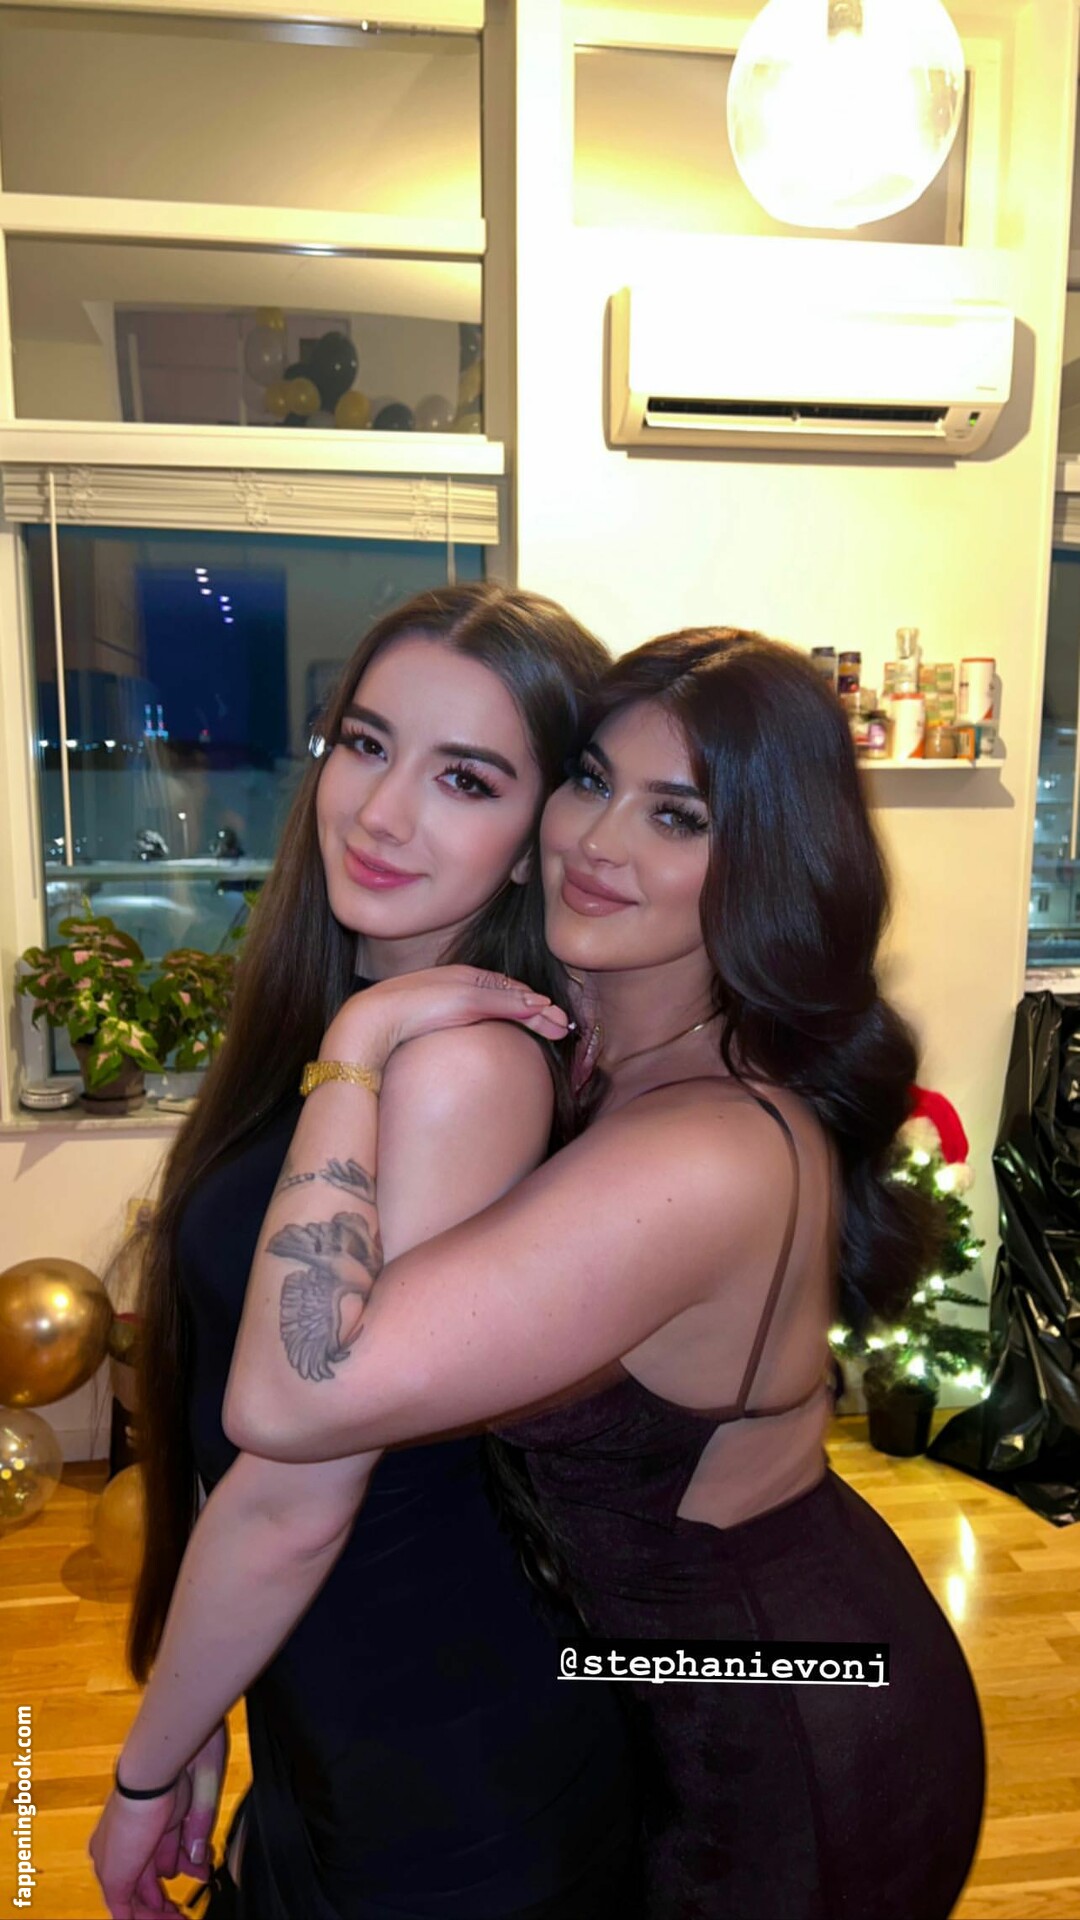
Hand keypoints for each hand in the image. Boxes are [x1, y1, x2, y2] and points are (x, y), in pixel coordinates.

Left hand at [90, 1724, 226, 1919]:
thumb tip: (196, 1862)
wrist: (156, 1768)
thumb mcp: (193, 1805)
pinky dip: (147, 1919)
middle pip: (145, 1878)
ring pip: (134, 1897)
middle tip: (186, 1910)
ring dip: (159, 1912)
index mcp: (139, 1817)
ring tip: (182, 1919)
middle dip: (169, 1896)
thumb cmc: (178, 1769)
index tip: (199, 1874)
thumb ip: (194, 1835)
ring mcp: (114, 1859)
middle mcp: (122, 1840)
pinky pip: (125, 1911)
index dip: (180, 1867)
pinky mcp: (114, 1876)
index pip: (156, 1853)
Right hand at [319, 966, 571, 1070]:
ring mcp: (464, 987)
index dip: (523, 1005)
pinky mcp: (464, 998)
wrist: (368, 1024)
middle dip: (539, 1008)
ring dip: (539, 1010)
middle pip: (511, 992)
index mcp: (454, 986)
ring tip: (560, 1024)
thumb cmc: (391, 1029)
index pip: (498, 993)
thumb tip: (473, 1039)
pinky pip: (503, 1000)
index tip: (546, 1021)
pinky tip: (541, 1012)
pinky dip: (524, 1006)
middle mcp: (462, 981)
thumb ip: (447, 1025)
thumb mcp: (429, 1027)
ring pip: (512, 995)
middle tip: (563, 1025)